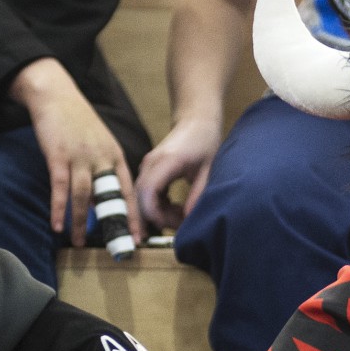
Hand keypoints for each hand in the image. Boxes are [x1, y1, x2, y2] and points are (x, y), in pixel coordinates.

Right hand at [10, 57, 138, 248]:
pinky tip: (57, 226)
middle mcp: (102, 158)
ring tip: (78, 243)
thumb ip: (104, 170)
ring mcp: (80, 157)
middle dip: (114, 224)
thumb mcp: (100, 144)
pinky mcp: (58, 156)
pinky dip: (59, 209)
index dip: (135, 216)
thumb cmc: (78, 122)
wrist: (56, 94)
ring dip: (81, 223)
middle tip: (117, 247)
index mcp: (116, 156)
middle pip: (111, 197)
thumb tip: (103, 200)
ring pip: (84, 197)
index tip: (139, 237)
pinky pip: (60, 188)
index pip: (130, 191)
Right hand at [135, 114, 221, 231]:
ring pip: (143, 199)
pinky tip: (176, 208)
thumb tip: (188, 220)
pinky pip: (147, 194)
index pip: (148, 193)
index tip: (171, 227)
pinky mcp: (149, 171)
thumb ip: (197, 195)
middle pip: (141, 199)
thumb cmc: (205, 143)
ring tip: (182, 216)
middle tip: (180, 226)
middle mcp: (150, 164)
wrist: (196, 123)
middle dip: (157, 219)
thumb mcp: (208, 171)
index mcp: (165, 162)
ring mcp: (147, 167)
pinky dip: (159, 206)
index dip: (154, 215)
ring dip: (159, 213)